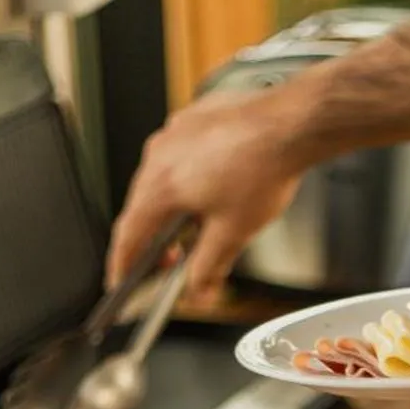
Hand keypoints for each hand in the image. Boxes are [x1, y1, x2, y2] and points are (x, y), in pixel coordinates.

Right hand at [107, 88, 304, 298]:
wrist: (290, 124)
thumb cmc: (264, 168)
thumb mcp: (234, 233)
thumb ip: (208, 266)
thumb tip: (198, 288)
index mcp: (162, 187)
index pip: (128, 234)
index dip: (121, 262)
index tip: (119, 279)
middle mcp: (160, 155)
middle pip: (142, 206)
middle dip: (151, 237)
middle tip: (168, 261)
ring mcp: (174, 133)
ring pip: (159, 178)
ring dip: (170, 207)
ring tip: (195, 227)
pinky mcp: (191, 119)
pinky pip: (178, 155)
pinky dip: (185, 178)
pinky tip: (211, 190)